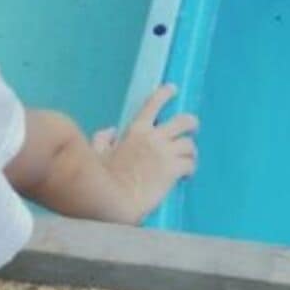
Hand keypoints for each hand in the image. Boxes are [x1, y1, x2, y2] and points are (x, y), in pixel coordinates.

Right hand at [97, 84, 197, 223]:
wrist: (115, 199)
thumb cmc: (102, 177)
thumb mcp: (97, 153)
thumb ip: (103, 138)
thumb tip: (110, 130)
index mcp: (136, 129)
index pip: (154, 103)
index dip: (165, 93)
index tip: (173, 89)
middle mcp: (154, 137)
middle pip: (183, 121)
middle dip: (191, 123)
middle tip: (193, 129)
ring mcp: (166, 153)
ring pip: (190, 144)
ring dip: (191, 152)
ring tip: (189, 159)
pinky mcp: (173, 170)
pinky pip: (190, 164)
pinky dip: (191, 169)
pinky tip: (186, 175)